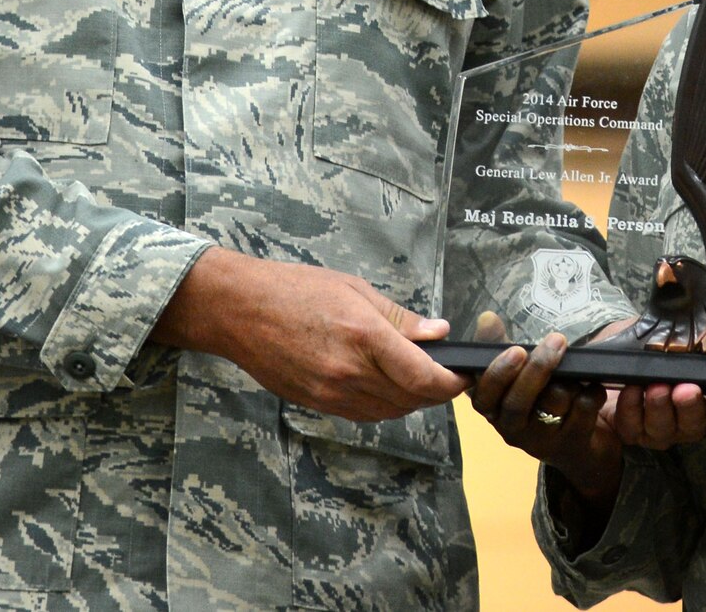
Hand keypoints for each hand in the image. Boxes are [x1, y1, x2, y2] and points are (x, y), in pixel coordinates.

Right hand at [151, 247, 464, 420]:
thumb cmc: (297, 290)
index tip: (464, 374)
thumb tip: (439, 333)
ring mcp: (331, 393)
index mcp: (365, 337)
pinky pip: (365, 414)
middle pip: (412, 400)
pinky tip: (386, 384)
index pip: (424, 378)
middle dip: (436, 391)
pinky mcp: (318, 404)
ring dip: (411, 400)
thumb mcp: (356, 290)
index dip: (452, 383)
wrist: (241, 311)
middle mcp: (350, 372)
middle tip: (446, 372)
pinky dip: (384, 404)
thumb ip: (400, 318)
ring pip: (390, 412)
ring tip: (417, 376)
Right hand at [468, 315, 621, 503]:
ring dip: (568, 380)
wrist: (577, 446)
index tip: (516, 349)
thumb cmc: (539, 400)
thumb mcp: (517, 373)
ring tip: (577, 366)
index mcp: (495, 409)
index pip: (483, 397)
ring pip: (553, 404)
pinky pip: (582, 411)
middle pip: (517, 403)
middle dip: (537, 370)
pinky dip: (591, 392)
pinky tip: (593, 384)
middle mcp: (513, 429)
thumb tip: (487, 318)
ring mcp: (542, 441)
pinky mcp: (572, 444)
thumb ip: (499, 346)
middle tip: (556, 340)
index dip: (496, 374)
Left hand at [587, 317, 705, 451]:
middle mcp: (687, 419)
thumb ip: (701, 341)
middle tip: (686, 390)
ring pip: (664, 430)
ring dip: (660, 409)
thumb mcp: (681, 333)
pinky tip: (631, 390)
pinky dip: (631, 410)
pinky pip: (632, 428)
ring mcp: (660, 428)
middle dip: (691, 408)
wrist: (624, 346)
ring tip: (656, 388)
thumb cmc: (658, 340)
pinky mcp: (632, 430)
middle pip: (695, 425)